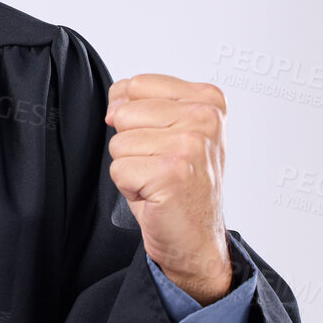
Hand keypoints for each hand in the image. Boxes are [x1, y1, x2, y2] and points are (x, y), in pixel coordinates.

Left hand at [104, 73, 230, 304]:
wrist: (196, 238)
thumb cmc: (183, 186)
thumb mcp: (171, 131)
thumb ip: (144, 103)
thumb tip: (114, 104)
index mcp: (208, 100)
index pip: (136, 84)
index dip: (132, 115)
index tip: (159, 140)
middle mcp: (204, 118)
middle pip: (123, 113)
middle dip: (130, 144)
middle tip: (159, 166)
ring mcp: (190, 144)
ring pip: (118, 143)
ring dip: (130, 167)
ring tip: (158, 180)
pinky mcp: (172, 172)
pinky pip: (118, 169)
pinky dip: (128, 187)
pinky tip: (155, 194)